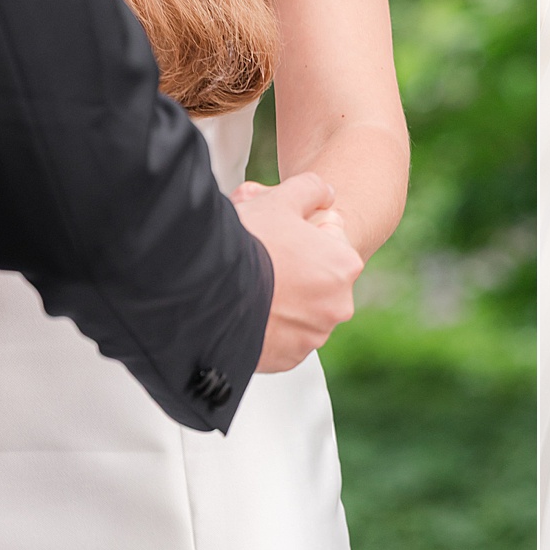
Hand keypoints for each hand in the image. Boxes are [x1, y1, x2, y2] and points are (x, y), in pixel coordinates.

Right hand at [233, 173, 361, 371]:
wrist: (205, 292)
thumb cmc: (246, 244)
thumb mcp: (279, 200)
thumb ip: (310, 189)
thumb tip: (324, 193)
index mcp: (344, 265)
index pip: (329, 238)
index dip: (300, 229)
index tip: (277, 233)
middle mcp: (337, 305)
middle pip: (316, 276)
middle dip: (295, 267)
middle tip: (261, 256)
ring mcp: (312, 336)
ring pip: (299, 309)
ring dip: (282, 298)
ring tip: (249, 283)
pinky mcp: (287, 360)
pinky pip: (281, 337)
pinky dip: (268, 326)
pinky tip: (246, 308)